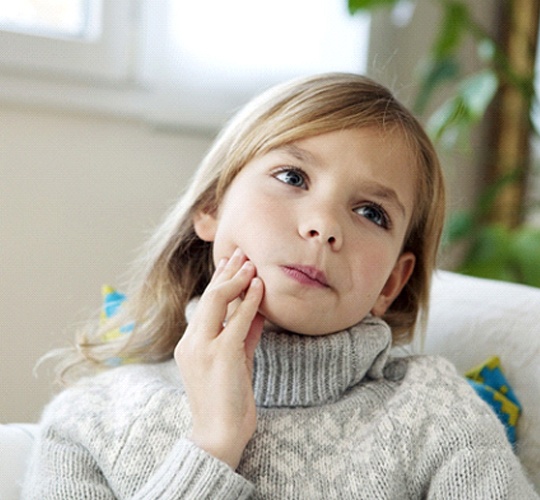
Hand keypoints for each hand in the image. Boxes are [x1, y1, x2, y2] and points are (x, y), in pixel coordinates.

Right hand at [174, 248, 263, 469]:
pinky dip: (250, 300)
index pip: (205, 304)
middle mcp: (191, 342)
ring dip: (237, 279)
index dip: (220, 281)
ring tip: (251, 262)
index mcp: (190, 344)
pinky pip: (238, 320)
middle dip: (227, 272)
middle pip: (209, 296)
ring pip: (218, 301)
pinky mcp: (221, 354)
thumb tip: (257, 310)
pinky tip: (259, 286)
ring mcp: (204, 347)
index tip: (231, 264)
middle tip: (241, 253)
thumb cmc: (228, 400)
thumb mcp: (236, 361)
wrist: (219, 435)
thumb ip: (243, 334)